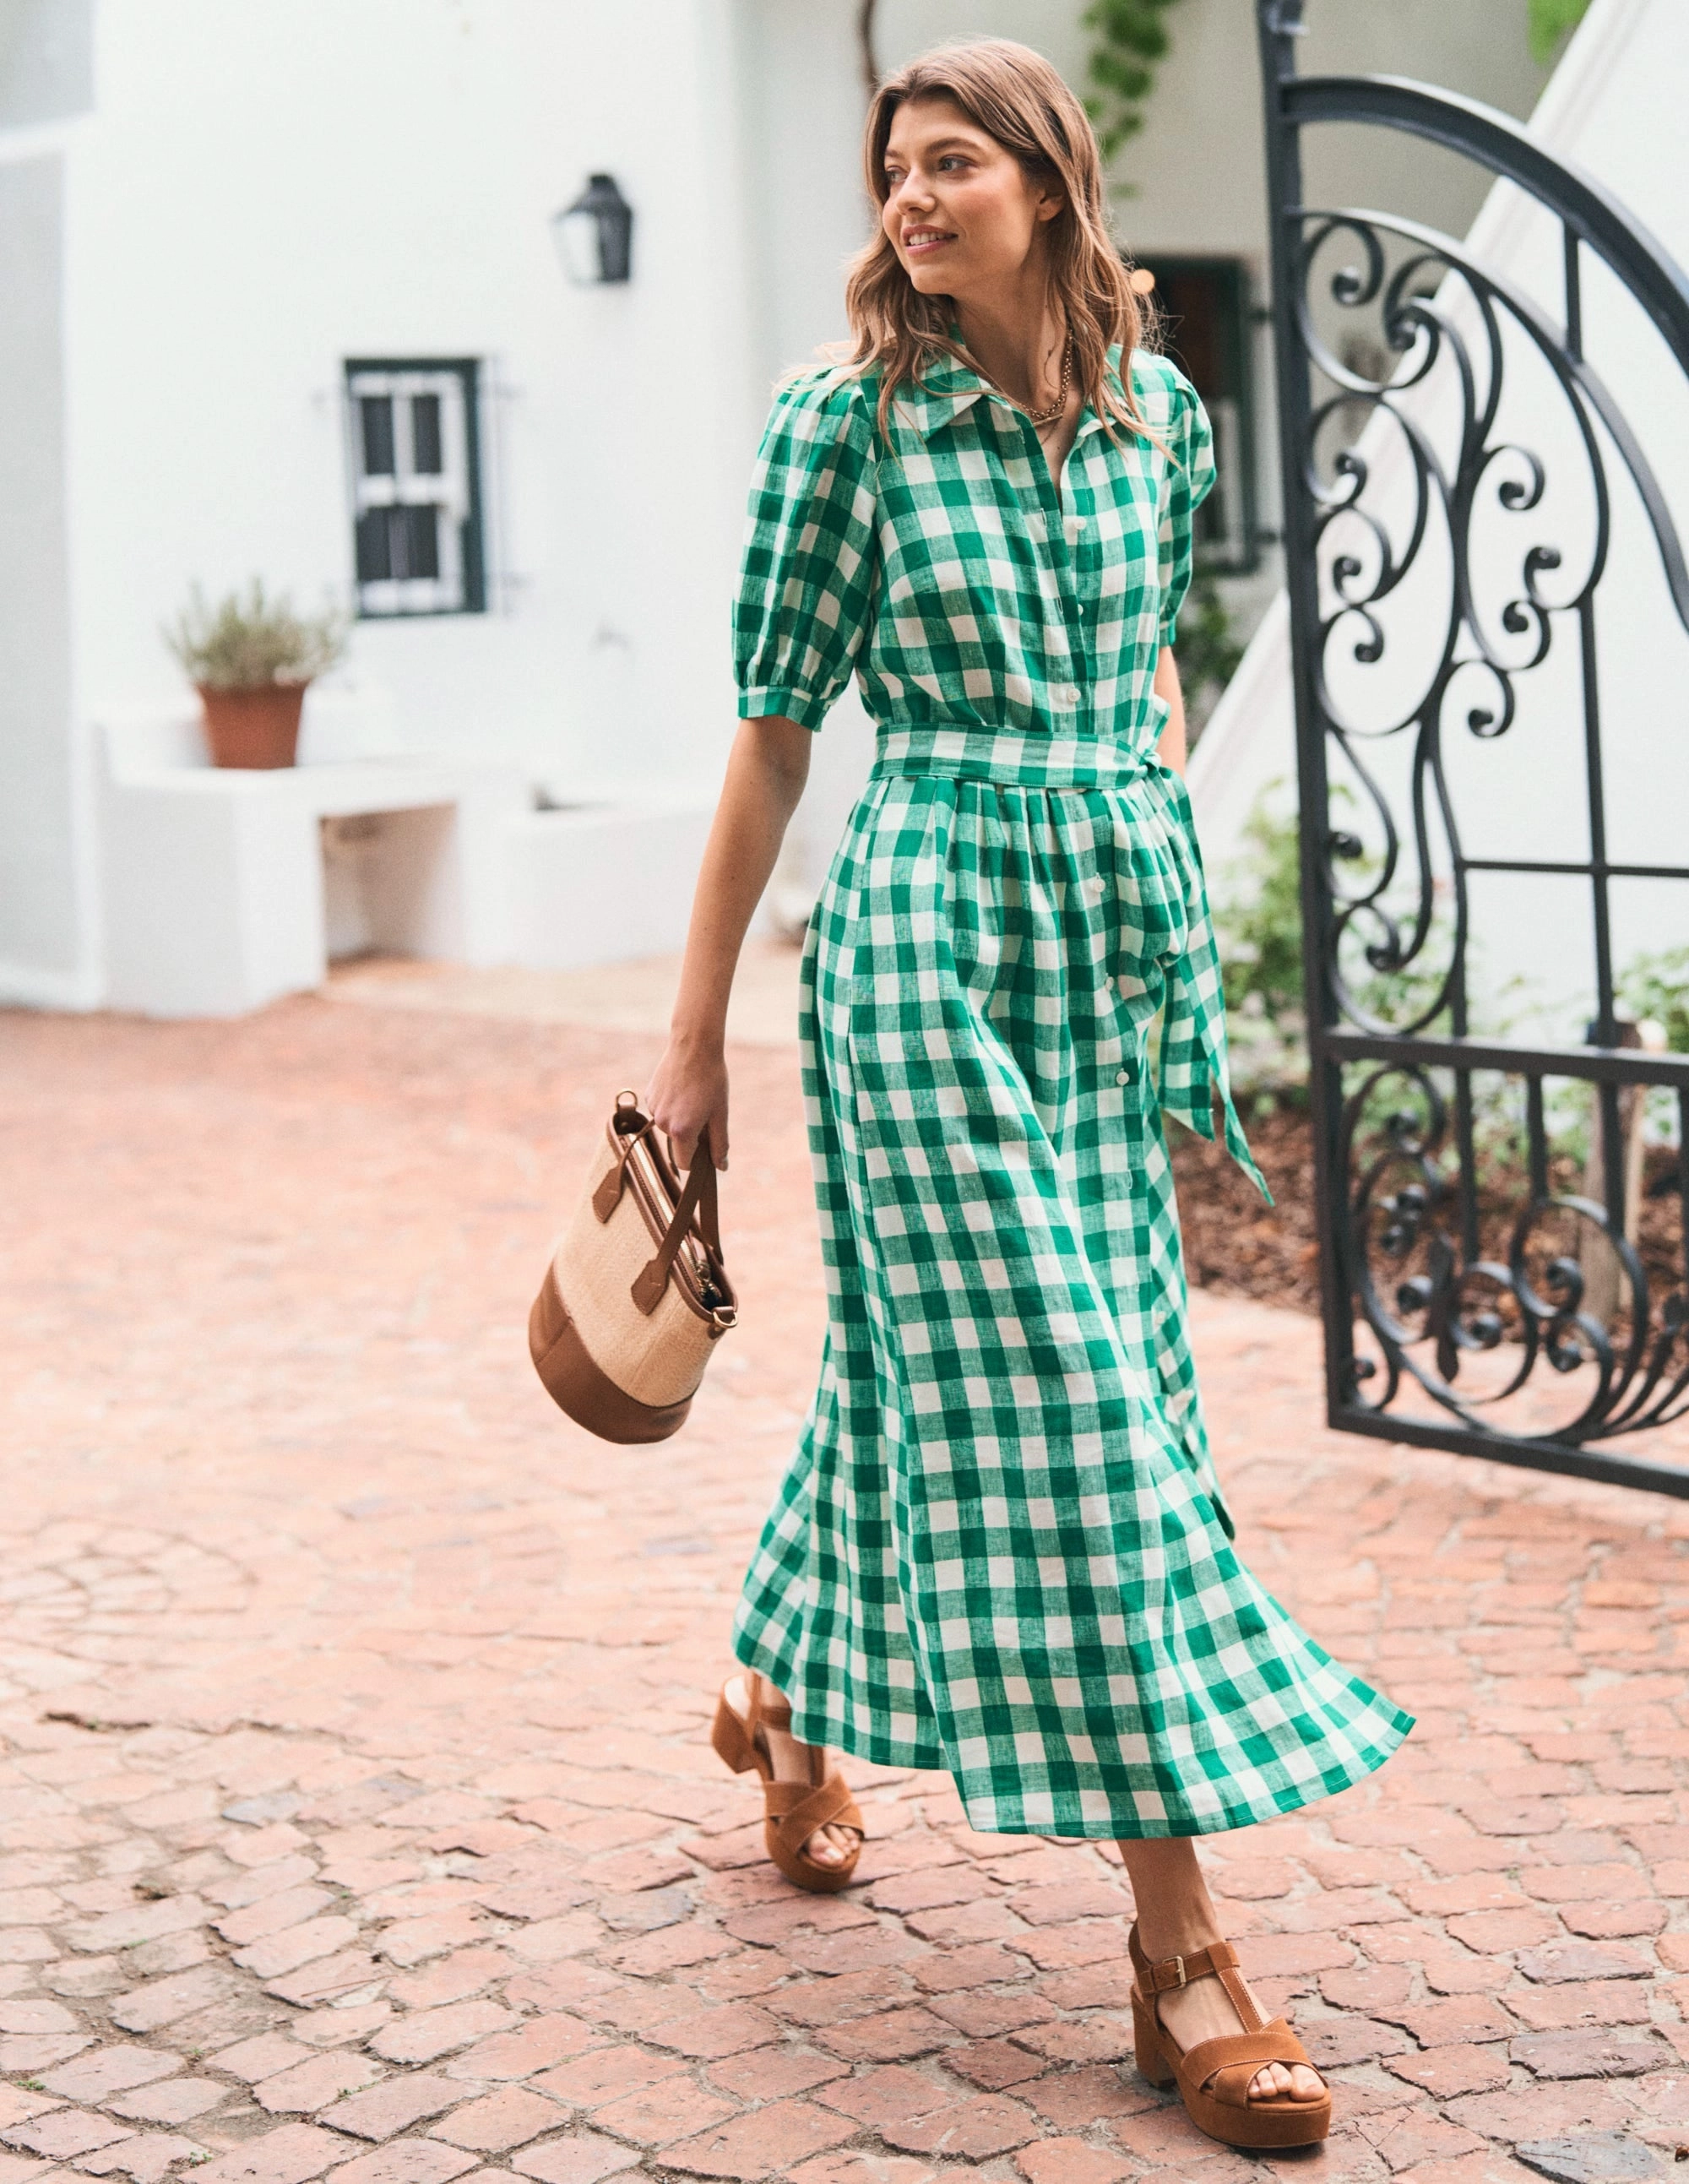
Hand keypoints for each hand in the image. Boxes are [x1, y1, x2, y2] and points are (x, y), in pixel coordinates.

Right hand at [644, 1036, 728, 1169]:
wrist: (694, 1045)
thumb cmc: (712, 1079)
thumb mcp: (720, 1113)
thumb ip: (720, 1143)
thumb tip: (721, 1167)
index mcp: (681, 1131)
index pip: (684, 1163)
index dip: (697, 1159)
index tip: (707, 1146)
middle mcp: (662, 1123)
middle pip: (677, 1143)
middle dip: (691, 1135)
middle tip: (705, 1111)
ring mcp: (653, 1109)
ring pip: (669, 1126)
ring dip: (681, 1119)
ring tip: (694, 1095)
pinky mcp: (649, 1096)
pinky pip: (661, 1110)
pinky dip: (672, 1106)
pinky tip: (682, 1087)